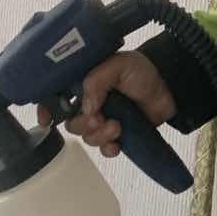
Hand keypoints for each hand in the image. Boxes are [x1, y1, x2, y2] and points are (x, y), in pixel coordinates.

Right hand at [37, 50, 176, 158]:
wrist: (170, 86)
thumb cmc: (142, 70)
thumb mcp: (118, 65)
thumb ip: (97, 82)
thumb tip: (86, 109)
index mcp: (85, 83)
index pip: (57, 96)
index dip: (47, 109)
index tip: (46, 120)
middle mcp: (91, 102)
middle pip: (72, 123)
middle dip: (84, 125)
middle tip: (100, 119)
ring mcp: (105, 119)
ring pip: (88, 137)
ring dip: (99, 136)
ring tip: (117, 127)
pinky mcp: (120, 134)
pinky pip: (105, 149)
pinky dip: (109, 149)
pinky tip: (117, 144)